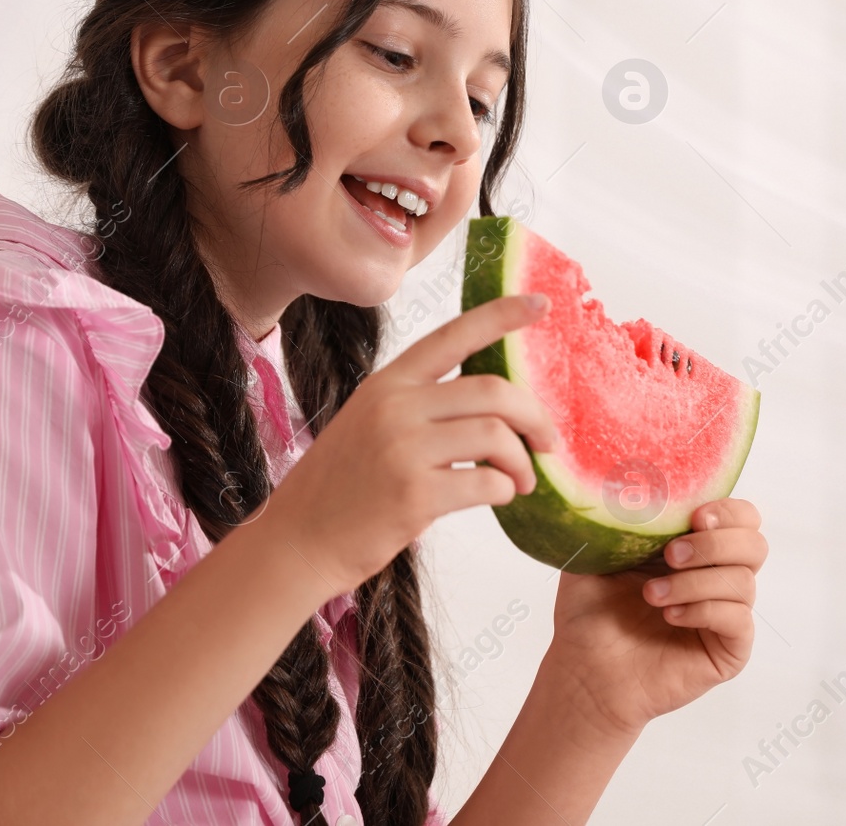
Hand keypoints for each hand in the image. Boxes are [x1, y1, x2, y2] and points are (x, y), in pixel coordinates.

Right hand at [265, 294, 559, 591]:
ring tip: (522, 481)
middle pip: (493, 390)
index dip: (501, 316)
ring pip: (496, 435)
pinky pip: (486, 482)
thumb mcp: (370, 424)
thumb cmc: (341, 487)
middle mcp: (395, 406)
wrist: (298, 540)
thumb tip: (493, 410)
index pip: (454, 334)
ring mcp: (402, 449)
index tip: (541, 304)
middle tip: (547, 442)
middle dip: (534, 415)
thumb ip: (420, 406)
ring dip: (523, 461)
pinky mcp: (413, 494)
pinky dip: (504, 490)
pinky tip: (497, 497)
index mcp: (387, 383)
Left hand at [539, 499, 766, 736]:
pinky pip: (739, 620)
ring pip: (744, 582)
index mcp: (695, 547)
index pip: (742, 517)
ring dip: (695, 582)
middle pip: (755, 543)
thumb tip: (632, 475)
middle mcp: (717, 578)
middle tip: (670, 555)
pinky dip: (705, 610)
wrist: (584, 668)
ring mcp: (725, 614)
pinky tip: (670, 616)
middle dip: (714, 543)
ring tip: (652, 595)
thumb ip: (620, 514)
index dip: (728, 511)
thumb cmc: (590, 612)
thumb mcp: (597, 551)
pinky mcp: (728, 650)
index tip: (693, 516)